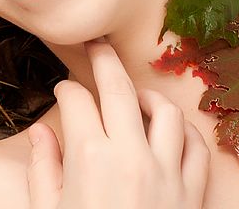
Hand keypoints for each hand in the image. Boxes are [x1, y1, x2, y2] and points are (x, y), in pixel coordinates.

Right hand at [26, 41, 209, 208]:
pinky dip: (185, 133)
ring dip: (149, 96)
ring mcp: (166, 173)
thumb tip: (41, 130)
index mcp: (89, 159)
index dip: (66, 88)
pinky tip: (170, 130)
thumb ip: (43, 168)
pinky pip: (197, 148)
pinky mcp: (191, 194)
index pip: (77, 101)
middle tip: (96, 46)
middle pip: (119, 88)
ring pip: (165, 112)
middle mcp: (130, 156)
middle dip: (104, 60)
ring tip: (136, 94)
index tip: (63, 87)